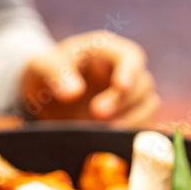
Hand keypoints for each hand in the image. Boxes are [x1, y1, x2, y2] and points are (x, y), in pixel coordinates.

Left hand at [19, 31, 159, 126]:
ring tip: (105, 129)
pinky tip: (111, 139)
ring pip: (148, 105)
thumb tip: (73, 92)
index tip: (121, 85)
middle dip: (123, 100)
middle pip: (142, 83)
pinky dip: (131, 132)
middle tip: (97, 112)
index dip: (129, 71)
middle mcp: (125, 71)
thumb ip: (55, 72)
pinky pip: (143, 124)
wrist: (45, 93)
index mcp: (107, 50)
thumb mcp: (42, 64)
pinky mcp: (129, 117)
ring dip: (132, 119)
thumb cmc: (47, 71)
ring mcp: (130, 95)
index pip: (129, 56)